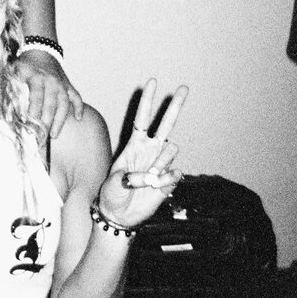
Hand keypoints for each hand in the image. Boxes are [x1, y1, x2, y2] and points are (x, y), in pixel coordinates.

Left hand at [14, 50, 83, 137]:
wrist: (40, 49)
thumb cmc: (23, 66)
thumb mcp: (11, 73)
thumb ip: (7, 93)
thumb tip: (1, 117)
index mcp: (35, 77)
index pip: (36, 97)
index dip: (33, 112)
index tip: (28, 126)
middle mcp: (50, 81)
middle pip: (51, 104)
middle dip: (46, 122)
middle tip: (40, 138)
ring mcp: (61, 83)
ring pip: (64, 103)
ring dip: (60, 120)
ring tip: (54, 135)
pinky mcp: (68, 85)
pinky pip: (76, 96)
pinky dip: (79, 107)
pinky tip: (79, 118)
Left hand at [97, 78, 188, 230]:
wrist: (119, 214)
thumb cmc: (112, 193)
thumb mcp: (114, 182)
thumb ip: (132, 176)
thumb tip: (153, 177)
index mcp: (134, 145)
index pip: (142, 119)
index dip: (147, 101)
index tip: (151, 82)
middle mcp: (150, 150)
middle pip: (166, 124)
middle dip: (175, 106)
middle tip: (184, 88)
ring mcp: (161, 163)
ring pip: (171, 150)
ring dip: (160, 163)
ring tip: (148, 179)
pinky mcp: (169, 179)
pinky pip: (174, 173)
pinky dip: (165, 180)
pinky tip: (157, 187)